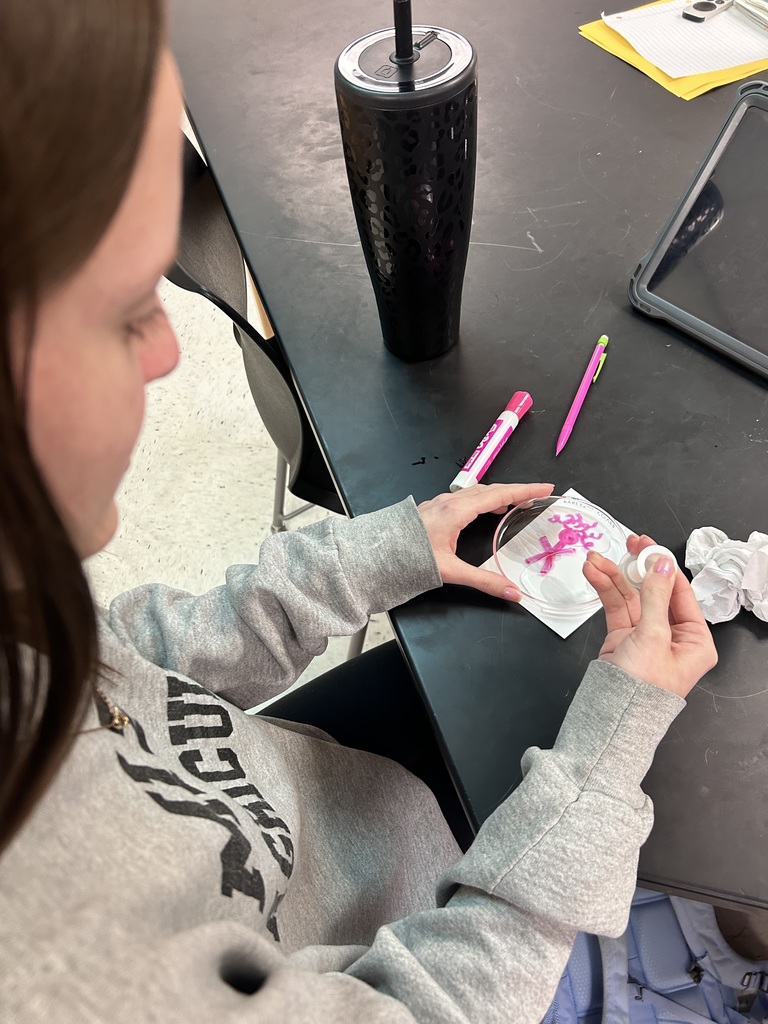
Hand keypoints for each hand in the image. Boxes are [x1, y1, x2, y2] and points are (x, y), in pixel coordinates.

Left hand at [417, 482, 553, 601]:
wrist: (373, 555)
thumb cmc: (408, 559)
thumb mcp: (450, 572)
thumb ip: (484, 581)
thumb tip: (513, 593)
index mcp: (457, 511)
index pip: (499, 495)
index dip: (525, 490)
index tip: (545, 487)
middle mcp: (448, 502)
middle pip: (489, 490)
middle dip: (515, 490)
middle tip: (536, 494)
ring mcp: (438, 503)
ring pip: (474, 492)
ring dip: (497, 494)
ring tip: (512, 503)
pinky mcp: (430, 509)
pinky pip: (463, 498)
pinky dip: (480, 500)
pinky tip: (481, 510)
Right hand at [583, 534, 717, 697]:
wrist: (611, 719)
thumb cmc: (642, 687)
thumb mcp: (653, 636)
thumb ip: (655, 596)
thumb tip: (662, 564)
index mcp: (695, 641)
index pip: (680, 593)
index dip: (663, 566)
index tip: (648, 545)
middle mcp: (673, 637)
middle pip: (655, 592)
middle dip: (637, 567)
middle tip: (627, 543)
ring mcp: (646, 637)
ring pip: (632, 597)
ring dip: (614, 576)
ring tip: (595, 559)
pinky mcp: (623, 639)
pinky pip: (616, 608)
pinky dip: (605, 591)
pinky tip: (594, 574)